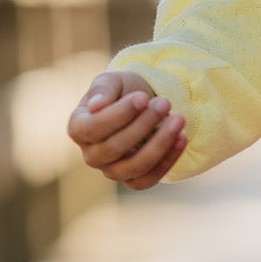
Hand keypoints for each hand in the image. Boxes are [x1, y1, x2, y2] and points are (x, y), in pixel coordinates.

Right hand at [67, 70, 189, 189]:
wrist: (142, 104)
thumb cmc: (122, 91)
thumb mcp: (112, 81)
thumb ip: (102, 90)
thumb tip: (95, 106)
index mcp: (78, 128)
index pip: (94, 128)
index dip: (120, 114)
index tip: (143, 97)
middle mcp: (91, 154)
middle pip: (115, 147)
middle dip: (144, 124)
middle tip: (165, 102)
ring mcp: (112, 171)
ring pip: (135, 166)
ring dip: (160, 143)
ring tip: (178, 119)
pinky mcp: (133, 180)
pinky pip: (150, 179)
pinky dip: (169, 159)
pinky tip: (182, 137)